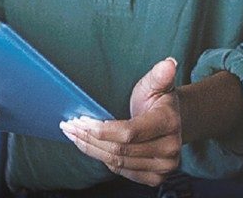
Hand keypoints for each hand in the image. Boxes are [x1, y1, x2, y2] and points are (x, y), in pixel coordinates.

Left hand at [61, 57, 181, 186]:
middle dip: (90, 138)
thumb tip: (169, 63)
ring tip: (74, 136)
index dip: (102, 130)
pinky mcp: (155, 178)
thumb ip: (160, 74)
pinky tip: (90, 146)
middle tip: (69, 126)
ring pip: (117, 162)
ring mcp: (164, 166)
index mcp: (169, 122)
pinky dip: (103, 159)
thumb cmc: (158, 100)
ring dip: (91, 149)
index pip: (129, 132)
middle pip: (120, 149)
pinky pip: (121, 171)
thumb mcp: (156, 83)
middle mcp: (170, 148)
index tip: (81, 120)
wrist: (173, 121)